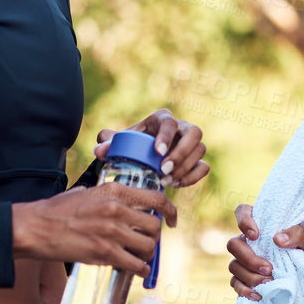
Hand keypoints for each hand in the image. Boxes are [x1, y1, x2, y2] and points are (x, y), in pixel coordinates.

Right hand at [12, 180, 178, 275]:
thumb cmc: (55, 211)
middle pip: (155, 226)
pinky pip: (135, 264)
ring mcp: (112, 232)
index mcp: (114, 191)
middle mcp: (117, 209)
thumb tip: (120, 203)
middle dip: (154, 237)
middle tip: (146, 242)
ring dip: (147, 255)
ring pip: (148, 247)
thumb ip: (105, 196)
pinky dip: (140, 270)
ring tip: (140, 257)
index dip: (170, 211)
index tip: (173, 220)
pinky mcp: (104, 253)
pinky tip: (136, 270)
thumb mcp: (85, 193)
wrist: (35, 227)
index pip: (156, 198)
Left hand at [93, 109, 208, 186]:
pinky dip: (192, 177)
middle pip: (194, 133)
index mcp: (162, 119)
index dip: (167, 136)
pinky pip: (203, 167)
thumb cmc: (131, 146)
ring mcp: (192, 144)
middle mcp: (182, 128)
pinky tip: (175, 184)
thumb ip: (108, 143)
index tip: (157, 152)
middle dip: (181, 152)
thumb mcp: (119, 143)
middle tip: (164, 169)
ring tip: (166, 180)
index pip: (170, 122)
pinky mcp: (197, 160)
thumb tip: (99, 149)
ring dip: (185, 167)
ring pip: (200, 150)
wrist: (142, 158)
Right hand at [225, 204, 303, 302]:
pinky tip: (259, 295)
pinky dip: (245, 290)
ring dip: (251, 276)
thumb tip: (277, 238)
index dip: (244, 220)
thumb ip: (299, 235)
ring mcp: (243, 262)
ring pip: (233, 266)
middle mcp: (249, 243)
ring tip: (270, 282)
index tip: (256, 235)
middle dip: (249, 258)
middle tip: (269, 269)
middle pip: (233, 244)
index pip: (243, 212)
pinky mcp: (243, 281)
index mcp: (263, 227)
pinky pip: (235, 284)